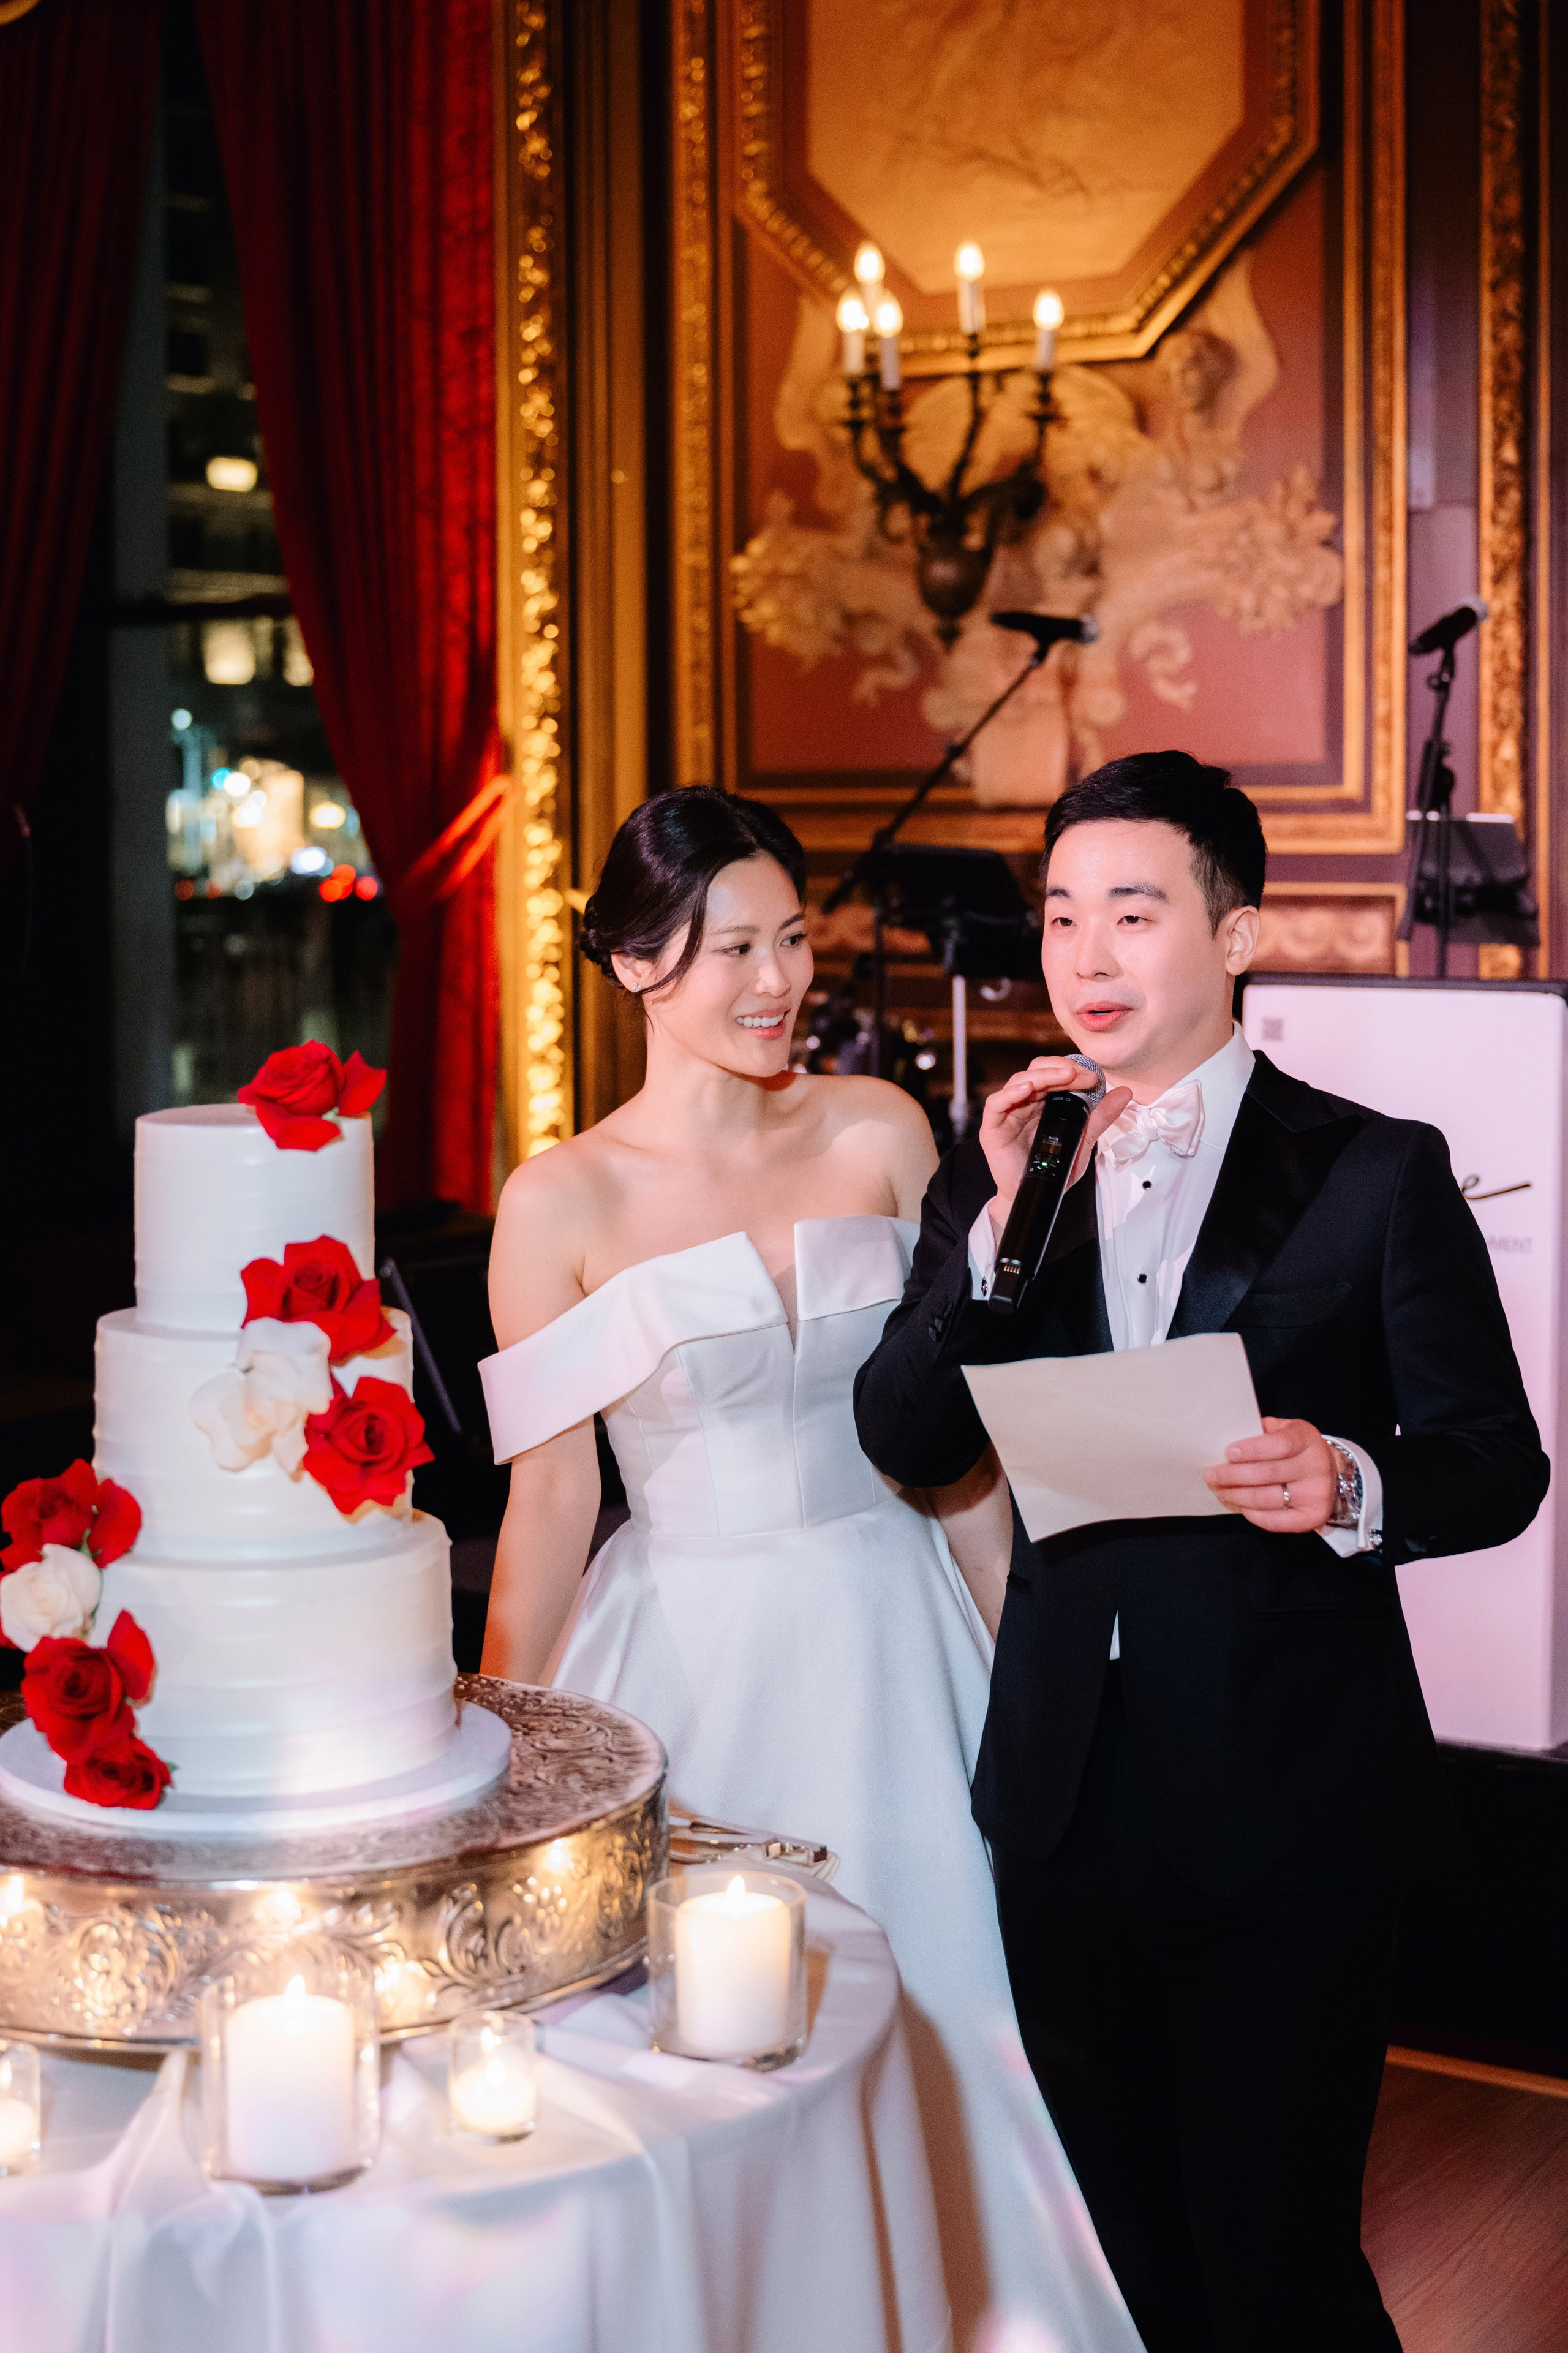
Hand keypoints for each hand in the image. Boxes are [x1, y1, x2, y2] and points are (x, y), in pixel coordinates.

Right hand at [981, 1058, 1131, 1239]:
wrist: (1036, 1197)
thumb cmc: (1053, 1168)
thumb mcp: (1083, 1140)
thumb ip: (1101, 1117)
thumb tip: (1125, 1093)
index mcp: (1044, 1102)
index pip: (1054, 1074)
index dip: (1072, 1070)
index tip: (1093, 1078)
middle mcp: (1025, 1103)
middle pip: (1036, 1071)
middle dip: (1058, 1069)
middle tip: (1079, 1074)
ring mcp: (1008, 1114)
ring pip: (1018, 1082)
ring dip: (1041, 1076)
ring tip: (1062, 1078)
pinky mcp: (993, 1129)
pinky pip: (995, 1104)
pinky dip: (1009, 1094)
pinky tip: (1026, 1089)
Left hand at [1204, 1417, 1337, 1532]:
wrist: (1331, 1472)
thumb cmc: (1298, 1449)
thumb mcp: (1286, 1429)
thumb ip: (1262, 1430)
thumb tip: (1227, 1437)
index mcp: (1307, 1440)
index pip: (1278, 1445)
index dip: (1251, 1450)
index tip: (1228, 1453)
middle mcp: (1316, 1467)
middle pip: (1267, 1474)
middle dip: (1233, 1476)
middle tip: (1211, 1476)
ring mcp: (1316, 1494)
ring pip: (1266, 1498)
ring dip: (1236, 1496)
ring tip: (1219, 1490)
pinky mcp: (1312, 1517)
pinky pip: (1275, 1521)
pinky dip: (1252, 1514)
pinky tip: (1239, 1505)